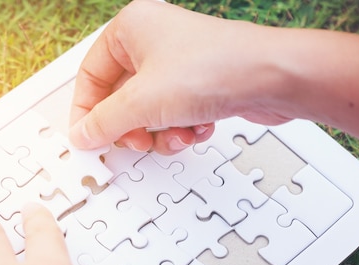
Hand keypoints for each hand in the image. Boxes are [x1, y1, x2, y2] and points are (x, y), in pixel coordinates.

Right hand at [69, 0, 358, 169]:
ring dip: (159, 133)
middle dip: (131, 127)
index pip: (91, 75)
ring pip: (147, 111)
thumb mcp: (143, 102)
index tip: (88, 138)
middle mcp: (154, 42)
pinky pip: (173, 114)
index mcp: (131, 29)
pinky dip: (181, 128)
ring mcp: (178, 63)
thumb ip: (105, 122)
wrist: (276, 78)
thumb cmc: (216, 70)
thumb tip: (83, 134)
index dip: (87, 111)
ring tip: (176, 134)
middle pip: (120, 97)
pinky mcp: (199, 84)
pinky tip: (198, 129)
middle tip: (137, 142)